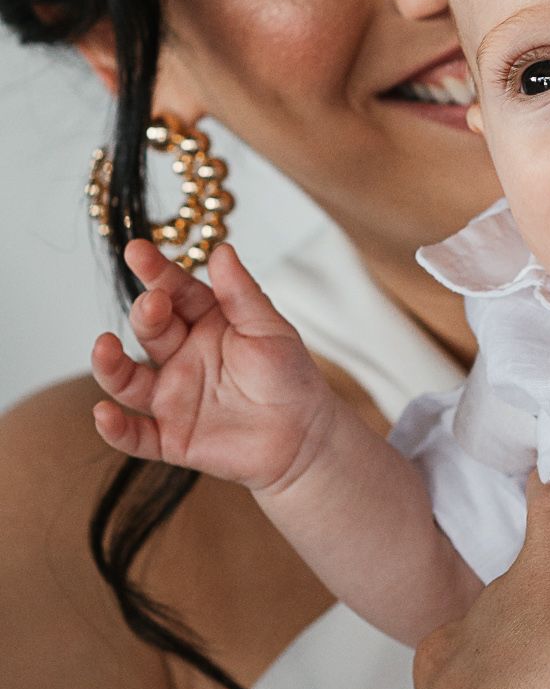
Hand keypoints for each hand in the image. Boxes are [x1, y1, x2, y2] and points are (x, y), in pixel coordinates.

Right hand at [90, 238, 332, 490]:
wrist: (306, 438)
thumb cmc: (289, 378)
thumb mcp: (270, 330)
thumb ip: (242, 294)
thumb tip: (221, 250)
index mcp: (206, 323)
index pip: (175, 292)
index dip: (156, 272)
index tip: (137, 250)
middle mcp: (182, 356)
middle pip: (152, 330)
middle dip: (146, 314)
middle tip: (154, 303)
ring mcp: (172, 397)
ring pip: (128, 380)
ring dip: (110, 365)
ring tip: (105, 346)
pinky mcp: (171, 438)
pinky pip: (135, 435)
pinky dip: (115, 429)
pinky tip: (104, 413)